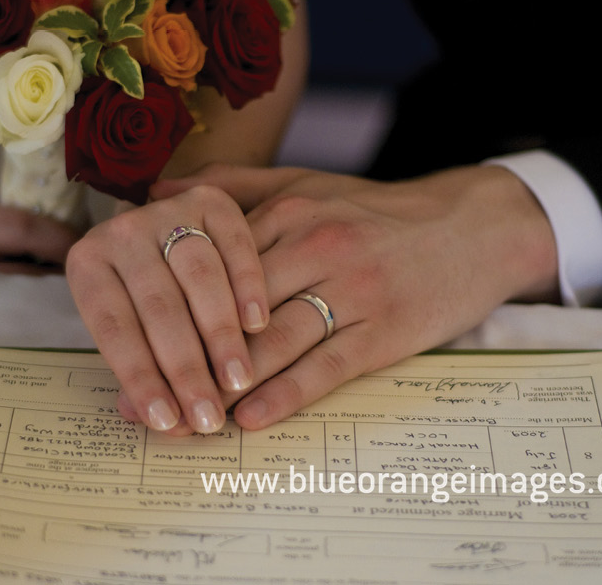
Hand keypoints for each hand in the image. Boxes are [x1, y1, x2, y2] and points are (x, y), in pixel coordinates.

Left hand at [65, 185, 269, 433]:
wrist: (155, 224)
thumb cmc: (138, 292)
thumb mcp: (125, 319)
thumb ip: (140, 363)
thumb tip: (164, 420)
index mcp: (87, 263)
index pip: (113, 328)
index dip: (140, 377)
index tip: (166, 421)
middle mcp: (122, 230)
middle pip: (158, 306)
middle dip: (186, 367)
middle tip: (209, 415)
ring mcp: (167, 210)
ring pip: (199, 275)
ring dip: (220, 333)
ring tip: (239, 380)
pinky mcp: (211, 198)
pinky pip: (235, 244)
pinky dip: (248, 286)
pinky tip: (258, 325)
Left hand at [152, 163, 559, 429]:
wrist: (476, 226)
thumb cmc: (379, 211)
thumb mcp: (308, 183)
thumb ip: (233, 188)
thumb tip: (159, 193)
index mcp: (290, 211)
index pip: (212, 264)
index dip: (166, 305)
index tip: (126, 340)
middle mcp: (317, 246)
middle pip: (234, 308)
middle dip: (184, 354)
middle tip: (138, 396)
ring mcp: (354, 289)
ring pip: (276, 341)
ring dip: (226, 383)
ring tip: (184, 417)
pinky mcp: (387, 329)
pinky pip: (328, 365)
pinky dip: (287, 394)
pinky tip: (252, 418)